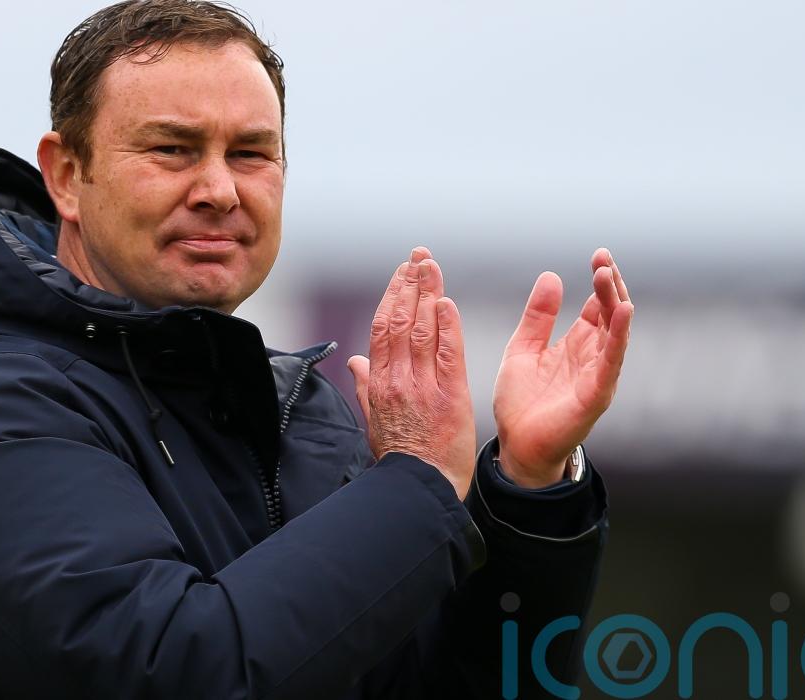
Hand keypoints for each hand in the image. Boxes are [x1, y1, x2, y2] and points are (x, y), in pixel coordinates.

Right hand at [347, 247, 476, 501]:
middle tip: (419, 256)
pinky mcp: (449, 397)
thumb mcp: (374, 421)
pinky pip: (446, 355)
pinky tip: (447, 303)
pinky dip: (446, 327)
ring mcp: (422, 387)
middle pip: (400, 321)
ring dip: (427, 294)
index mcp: (380, 383)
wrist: (420, 488)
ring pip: (421, 330)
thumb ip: (366, 387)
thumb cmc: (400, 458)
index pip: (382, 328)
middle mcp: (398, 380)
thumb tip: (354, 361)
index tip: (401, 273)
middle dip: (410, 284)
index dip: (391, 296)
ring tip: (432, 266)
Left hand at [493, 248, 633, 487]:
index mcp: (576, 344)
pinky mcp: (596, 394)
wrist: (515, 446)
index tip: (599, 255)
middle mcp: (592, 357)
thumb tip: (552, 276)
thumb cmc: (521, 402)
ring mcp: (598, 375)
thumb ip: (537, 316)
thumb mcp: (523, 348)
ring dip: (616, 302)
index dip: (601, 281)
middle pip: (610, 313)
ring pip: (615, 332)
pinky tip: (622, 311)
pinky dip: (619, 336)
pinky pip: (612, 360)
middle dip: (611, 284)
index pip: (597, 306)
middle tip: (603, 258)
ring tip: (609, 274)